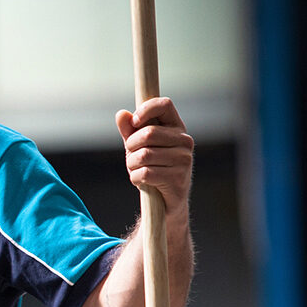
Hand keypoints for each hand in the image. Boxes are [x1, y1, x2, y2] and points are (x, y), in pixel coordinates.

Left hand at [115, 96, 193, 212]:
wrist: (165, 201)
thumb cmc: (152, 168)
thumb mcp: (137, 146)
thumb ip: (129, 130)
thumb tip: (121, 114)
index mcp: (176, 127)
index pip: (164, 104)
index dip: (145, 110)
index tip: (134, 122)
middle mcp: (185, 141)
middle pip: (148, 133)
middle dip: (131, 146)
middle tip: (131, 156)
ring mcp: (184, 160)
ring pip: (144, 155)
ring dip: (132, 164)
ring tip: (136, 169)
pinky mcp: (178, 178)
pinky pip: (145, 173)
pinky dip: (135, 178)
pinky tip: (140, 181)